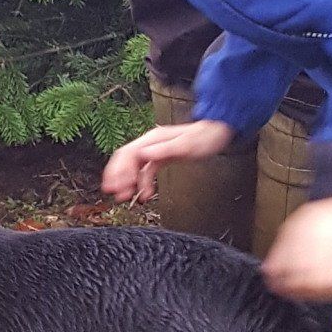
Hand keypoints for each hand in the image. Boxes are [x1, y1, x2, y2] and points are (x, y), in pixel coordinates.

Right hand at [101, 118, 232, 203]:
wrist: (216, 133)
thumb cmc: (204, 138)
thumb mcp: (186, 146)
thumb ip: (165, 150)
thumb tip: (144, 154)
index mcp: (152, 140)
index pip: (128, 155)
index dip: (120, 171)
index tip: (118, 187)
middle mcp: (150, 144)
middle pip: (125, 160)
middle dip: (118, 177)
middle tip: (115, 194)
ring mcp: (155, 151)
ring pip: (133, 167)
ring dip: (128, 183)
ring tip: (126, 198)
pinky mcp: (161, 158)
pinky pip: (145, 171)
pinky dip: (142, 183)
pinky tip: (145, 195)